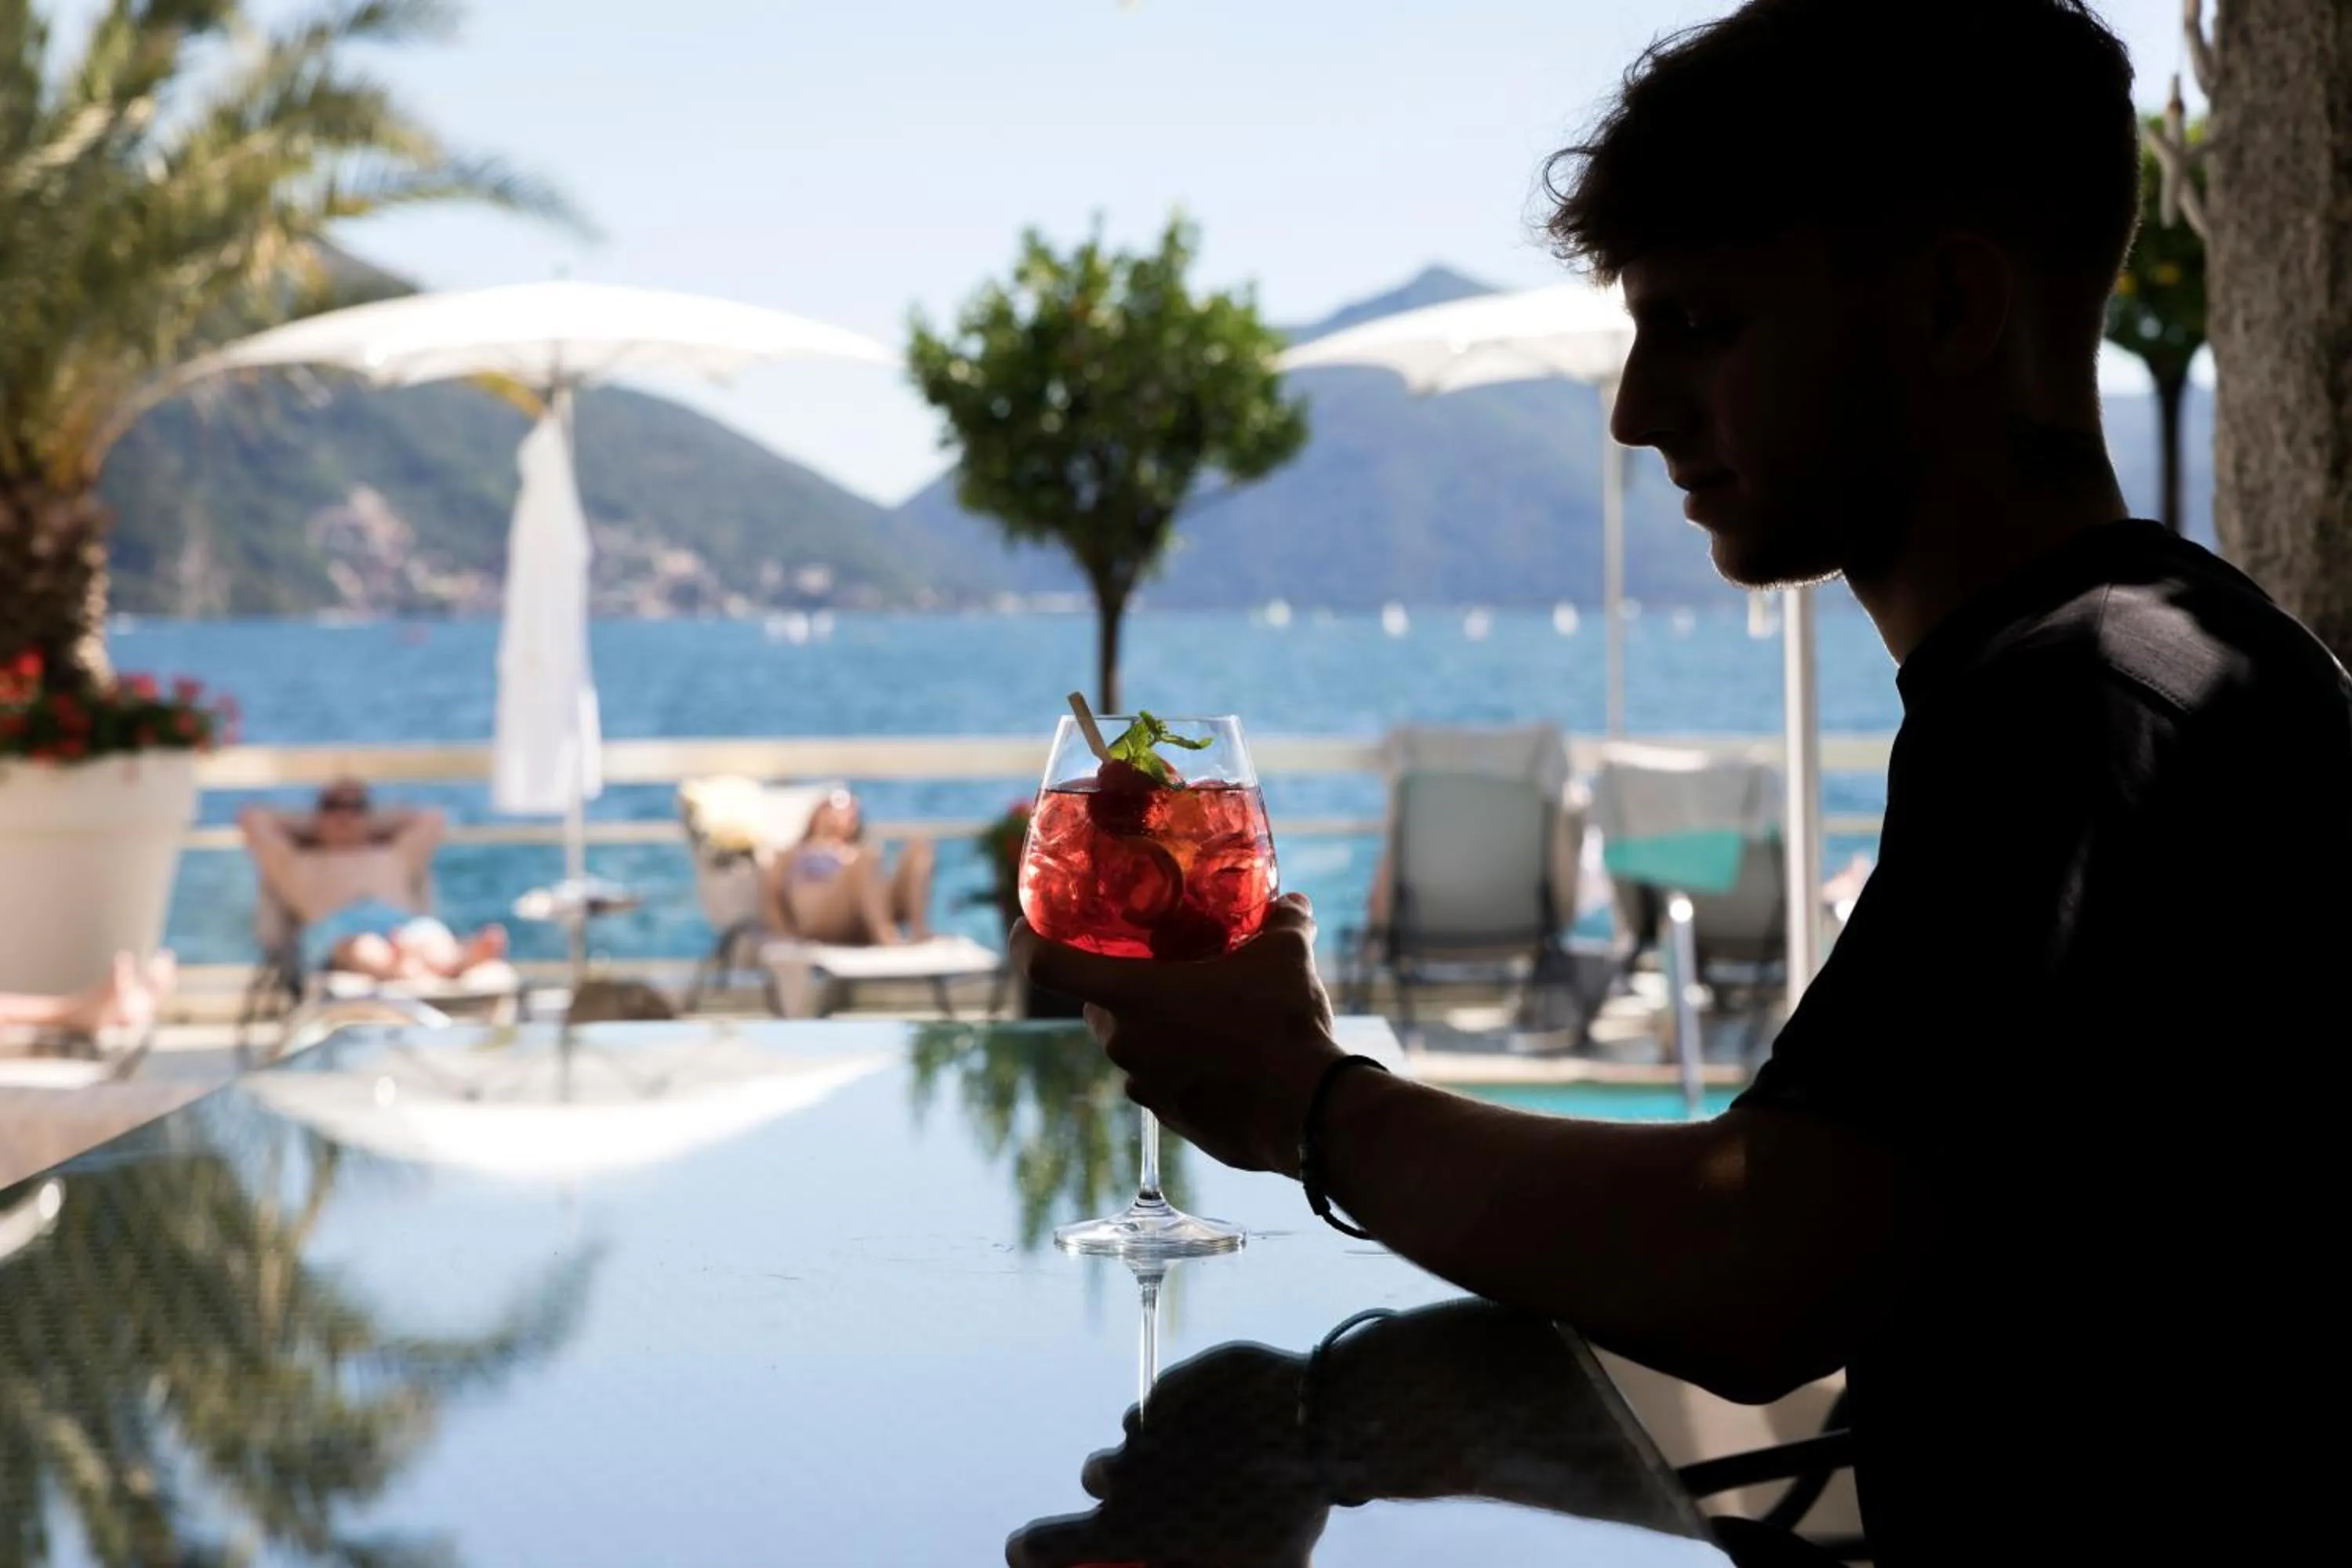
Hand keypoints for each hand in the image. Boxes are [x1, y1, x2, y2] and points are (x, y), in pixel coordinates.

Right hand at [1005, 1342, 1328, 1567]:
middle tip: (1167, 1487)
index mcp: (1130, 1528)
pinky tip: (1234, 1418)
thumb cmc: (1286, 1511)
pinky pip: (1168, 1400)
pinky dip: (1190, 1411)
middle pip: (1097, 1476)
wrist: (1312, 1422)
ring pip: (1134, 1434)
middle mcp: (1125, 1473)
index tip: (1020, 1549)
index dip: (1029, 1551)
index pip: (1047, 1545)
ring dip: (1156, 1444)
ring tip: (1210, 1450)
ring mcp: (1147, 1423)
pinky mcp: (1174, 1383)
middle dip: (1119, 1483)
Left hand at [1008, 893, 1343, 1175]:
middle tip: (1162, 966)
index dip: (1025, 939)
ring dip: (1157, 1027)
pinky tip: (1227, 1057)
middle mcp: (1124, 1044)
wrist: (1312, 1114)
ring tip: (1208, 1012)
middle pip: (1098, 1004)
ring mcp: (1145, 1088)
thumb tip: (1293, 901)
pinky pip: (1161, 1081)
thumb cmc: (1284, 1025)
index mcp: (1131, 996)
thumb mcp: (1285, 954)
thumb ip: (1282, 920)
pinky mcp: (1171, 1121)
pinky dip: (1181, 1065)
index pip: (1044, 965)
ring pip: (1132, 1045)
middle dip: (1123, 984)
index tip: (1026, 925)